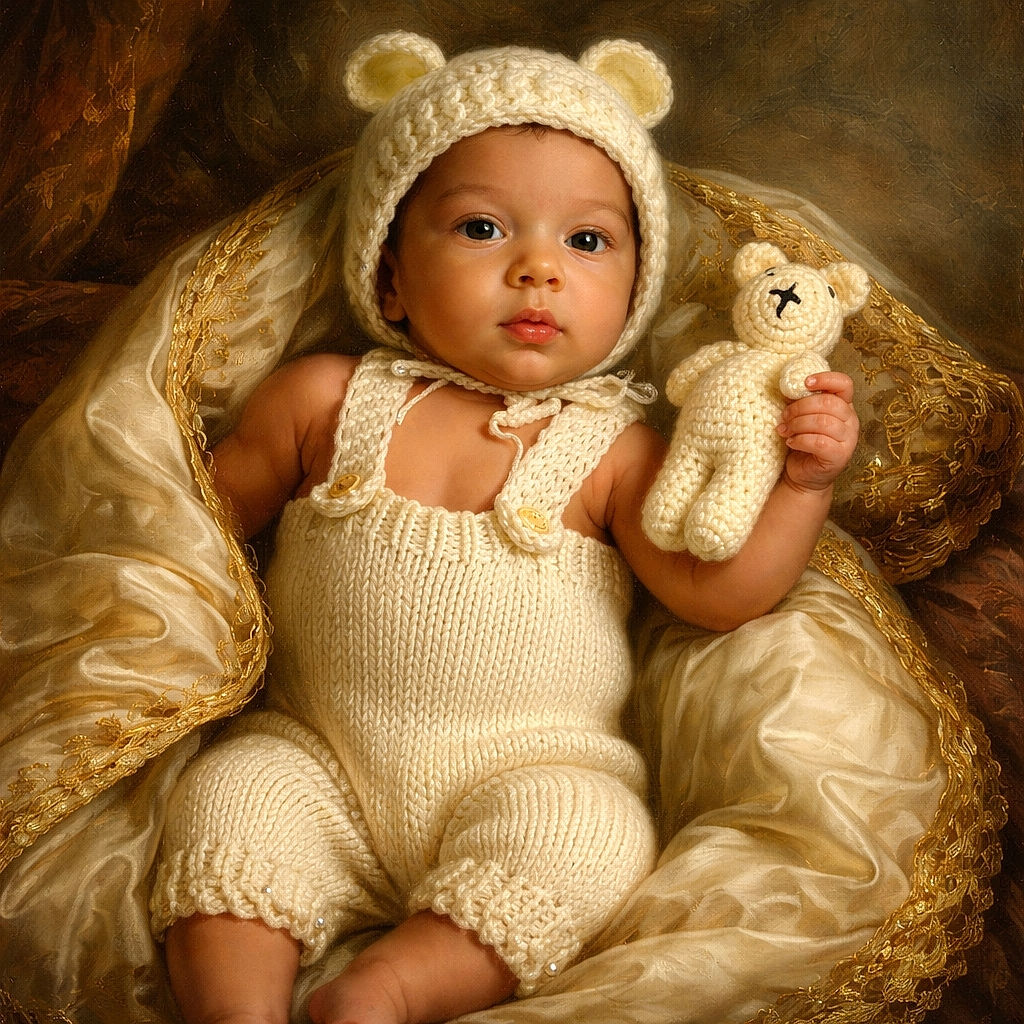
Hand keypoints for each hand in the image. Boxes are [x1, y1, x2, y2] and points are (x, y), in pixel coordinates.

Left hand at [776, 371, 858, 491]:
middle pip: (829, 402)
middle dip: (800, 407)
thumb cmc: (803, 442)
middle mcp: (851, 421)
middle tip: (785, 416)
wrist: (804, 475)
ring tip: (785, 430)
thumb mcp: (801, 418)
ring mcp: (848, 440)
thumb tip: (788, 387)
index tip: (805, 383)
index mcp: (844, 406)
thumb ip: (800, 402)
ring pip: (823, 422)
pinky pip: (820, 442)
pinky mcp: (840, 456)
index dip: (826, 379)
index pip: (844, 384)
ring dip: (798, 424)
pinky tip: (791, 442)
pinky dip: (801, 440)